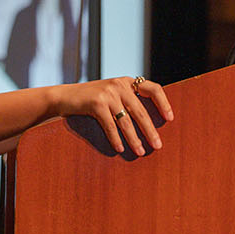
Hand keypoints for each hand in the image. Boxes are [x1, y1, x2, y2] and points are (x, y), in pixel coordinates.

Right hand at [47, 76, 174, 154]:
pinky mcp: (96, 104)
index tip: (170, 119)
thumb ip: (128, 99)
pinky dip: (116, 139)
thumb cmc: (91, 98)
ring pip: (126, 121)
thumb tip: (149, 121)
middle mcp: (120, 85)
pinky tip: (120, 149)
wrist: (64, 96)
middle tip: (158, 145)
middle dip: (150, 130)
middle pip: (141, 111)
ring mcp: (108, 94)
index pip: (154, 89)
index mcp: (127, 81)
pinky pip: (110, 126)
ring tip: (141, 152)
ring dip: (135, 139)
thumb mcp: (112, 93)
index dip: (164, 103)